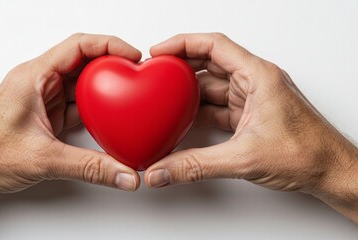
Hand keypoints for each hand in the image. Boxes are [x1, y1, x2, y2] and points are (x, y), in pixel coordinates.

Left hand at [0, 33, 142, 225]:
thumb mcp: (43, 159)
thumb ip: (89, 167)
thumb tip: (123, 173)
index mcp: (34, 76)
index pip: (78, 46)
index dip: (110, 45)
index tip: (132, 56)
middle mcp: (39, 81)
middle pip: (82, 61)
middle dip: (111, 66)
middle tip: (136, 74)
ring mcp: (42, 97)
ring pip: (80, 84)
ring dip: (104, 89)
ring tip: (127, 95)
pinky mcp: (45, 113)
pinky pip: (76, 104)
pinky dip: (94, 109)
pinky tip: (108, 117)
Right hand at [144, 33, 357, 221]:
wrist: (330, 172)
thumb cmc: (307, 154)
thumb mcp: (244, 158)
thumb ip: (196, 165)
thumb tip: (162, 170)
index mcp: (258, 76)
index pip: (214, 45)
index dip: (182, 43)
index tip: (159, 52)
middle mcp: (255, 81)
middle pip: (210, 62)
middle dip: (181, 66)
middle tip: (156, 72)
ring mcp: (252, 98)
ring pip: (213, 85)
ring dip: (189, 91)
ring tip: (164, 97)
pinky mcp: (250, 115)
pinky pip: (218, 105)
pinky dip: (199, 111)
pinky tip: (183, 119)